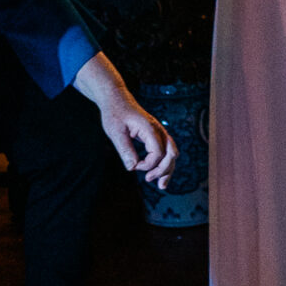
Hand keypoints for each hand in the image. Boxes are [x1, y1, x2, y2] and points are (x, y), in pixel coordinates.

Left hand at [74, 54, 178, 186]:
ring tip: (162, 186)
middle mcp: (158, 130)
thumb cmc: (114, 113)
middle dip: (162, 170)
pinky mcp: (155, 135)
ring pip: (171, 154)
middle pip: (170, 155)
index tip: (133, 165)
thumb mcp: (115, 132)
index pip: (158, 153)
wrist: (116, 99)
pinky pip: (165, 151)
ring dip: (167, 170)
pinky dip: (164, 163)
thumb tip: (132, 168)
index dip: (148, 164)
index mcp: (150, 128)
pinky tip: (159, 175)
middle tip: (148, 180)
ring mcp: (159, 132)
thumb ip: (124, 149)